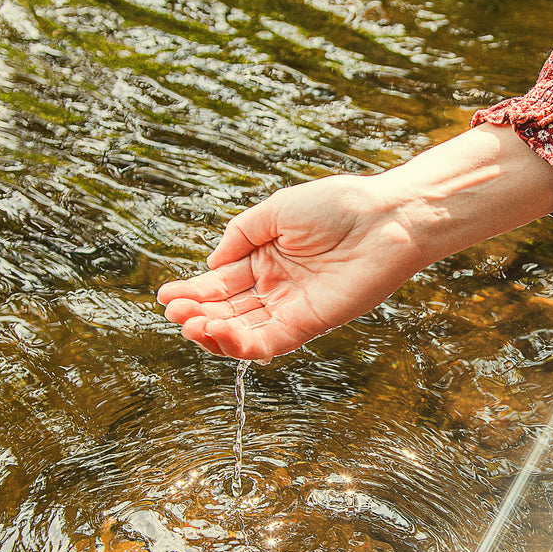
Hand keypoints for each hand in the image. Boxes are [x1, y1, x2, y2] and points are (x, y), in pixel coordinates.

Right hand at [157, 126, 552, 360]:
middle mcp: (278, 289)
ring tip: (189, 325)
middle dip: (197, 315)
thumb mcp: (277, 211)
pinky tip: (217, 333)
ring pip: (244, 333)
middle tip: (174, 312)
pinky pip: (270, 343)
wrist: (385, 219)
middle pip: (228, 312)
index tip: (166, 296)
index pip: (222, 285)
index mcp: (267, 261)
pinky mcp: (310, 324)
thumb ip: (240, 236)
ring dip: (213, 334)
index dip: (193, 292)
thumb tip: (210, 265)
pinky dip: (242, 344)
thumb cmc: (339, 207)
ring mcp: (293, 308)